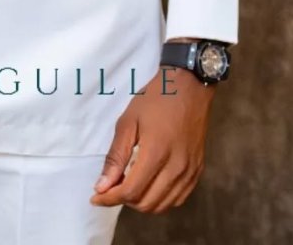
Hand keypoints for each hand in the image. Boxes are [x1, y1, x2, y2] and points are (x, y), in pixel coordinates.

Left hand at [89, 65, 215, 213]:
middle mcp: (177, 167)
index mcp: (157, 152)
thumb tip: (102, 186)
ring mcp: (190, 171)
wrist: (189, 86)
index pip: (131, 191)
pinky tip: (150, 185)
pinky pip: (177, 199)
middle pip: (146, 203)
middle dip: (124, 200)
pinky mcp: (197, 171)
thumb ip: (116, 155)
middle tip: (111, 186)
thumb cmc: (156, 99)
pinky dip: (160, 200)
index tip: (95, 197)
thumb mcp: (129, 121)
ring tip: (129, 184)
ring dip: (141, 202)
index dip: (110, 198)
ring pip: (162, 205)